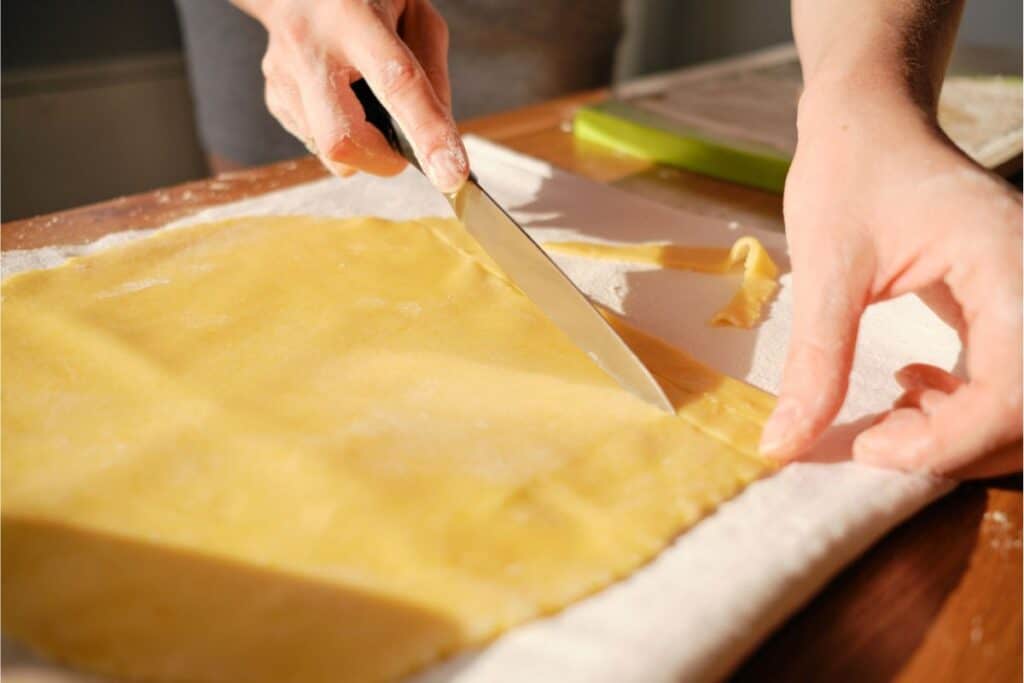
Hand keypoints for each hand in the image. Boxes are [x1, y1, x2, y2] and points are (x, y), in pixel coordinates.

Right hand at [234, 0, 467, 191]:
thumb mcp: (414, 13)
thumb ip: (432, 72)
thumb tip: (439, 138)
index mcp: (353, 17)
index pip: (397, 85)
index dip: (427, 135)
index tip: (451, 176)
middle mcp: (310, 46)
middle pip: (342, 139)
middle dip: (381, 160)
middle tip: (403, 148)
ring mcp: (283, 73)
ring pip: (326, 150)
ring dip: (362, 146)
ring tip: (366, 102)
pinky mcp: (273, 95)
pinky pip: (314, 142)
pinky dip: (340, 135)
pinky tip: (341, 100)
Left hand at [760, 83, 1022, 476]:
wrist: (868, 121)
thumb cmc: (850, 171)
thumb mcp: (827, 267)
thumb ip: (816, 360)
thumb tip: (784, 444)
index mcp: (1012, 265)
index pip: (1014, 391)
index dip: (947, 441)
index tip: (870, 450)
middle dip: (956, 447)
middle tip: (876, 443)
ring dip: (961, 432)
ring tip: (891, 415)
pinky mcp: (1012, 305)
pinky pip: (1010, 381)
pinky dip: (964, 406)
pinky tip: (912, 386)